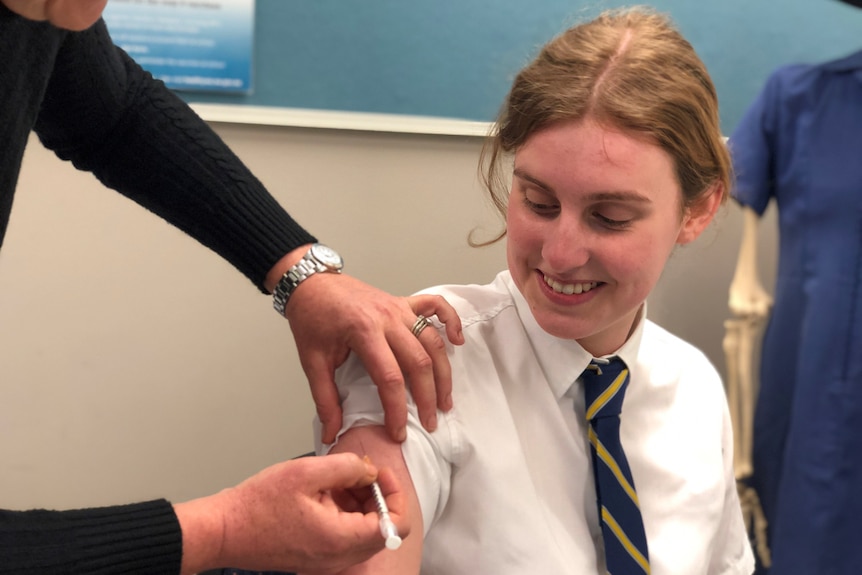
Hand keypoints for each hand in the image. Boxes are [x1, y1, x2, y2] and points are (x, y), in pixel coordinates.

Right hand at [176, 453, 408, 573]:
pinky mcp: (317, 558)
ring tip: (336, 481)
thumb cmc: (257, 505)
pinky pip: (345, 537)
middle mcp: (338, 557)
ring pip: (364, 532)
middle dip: (377, 496)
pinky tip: (324, 494)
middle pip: (382, 529)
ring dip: (360, 504)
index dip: (394, 494)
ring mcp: (328, 562)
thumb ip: (347, 467)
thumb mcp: (306, 472)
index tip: (378, 473)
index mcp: (340, 539)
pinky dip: (344, 514)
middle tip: (358, 473)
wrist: (224, 531)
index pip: (395, 525)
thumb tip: (370, 471)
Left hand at [285, 272, 463, 442]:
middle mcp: (387, 318)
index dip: (397, 410)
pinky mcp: (404, 301)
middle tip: (430, 423)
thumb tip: (331, 432)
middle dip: (427, 397)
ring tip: (445, 400)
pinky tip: (457, 342)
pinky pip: (436, 306)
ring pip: (433, 341)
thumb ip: (325, 399)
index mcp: (364, 332)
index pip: (389, 378)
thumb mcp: (312, 361)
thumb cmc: (312, 319)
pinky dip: (451, 321)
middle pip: (419, 362)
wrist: (311, 283)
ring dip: (443, 373)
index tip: (399, 433)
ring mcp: (399, 308)